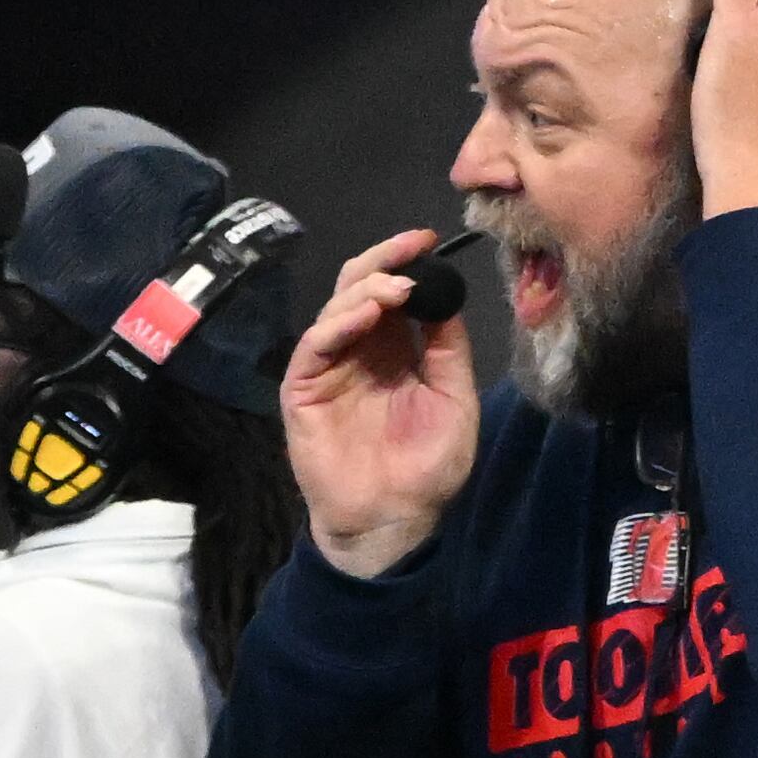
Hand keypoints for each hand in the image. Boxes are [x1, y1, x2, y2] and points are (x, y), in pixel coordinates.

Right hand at [285, 230, 483, 578]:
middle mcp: (359, 351)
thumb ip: (448, 350)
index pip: (392, 292)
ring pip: (336, 309)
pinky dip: (340, 324)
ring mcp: (328, 367)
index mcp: (394, 350)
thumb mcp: (454, 401)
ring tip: (398, 286)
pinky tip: (367, 313)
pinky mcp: (303, 389)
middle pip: (359, 288)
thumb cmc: (426, 468)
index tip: (427, 239)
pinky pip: (316, 346)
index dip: (406, 263)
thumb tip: (449, 298)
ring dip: (367, 290)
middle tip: (410, 246)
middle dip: (384, 262)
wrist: (394, 518)